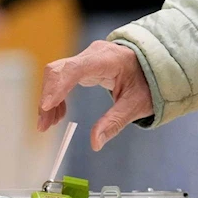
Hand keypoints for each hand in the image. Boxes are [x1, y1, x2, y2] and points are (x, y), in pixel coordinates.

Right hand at [37, 40, 153, 150]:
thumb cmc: (147, 83)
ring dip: (49, 99)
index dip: (57, 87)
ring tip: (49, 124)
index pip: (74, 69)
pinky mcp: (82, 64)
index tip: (45, 108)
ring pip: (56, 74)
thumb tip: (95, 144)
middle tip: (43, 125)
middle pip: (59, 70)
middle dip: (47, 98)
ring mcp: (86, 57)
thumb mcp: (135, 106)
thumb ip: (114, 123)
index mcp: (107, 60)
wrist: (154, 66)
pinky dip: (56, 96)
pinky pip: (61, 77)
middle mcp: (93, 54)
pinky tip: (59, 114)